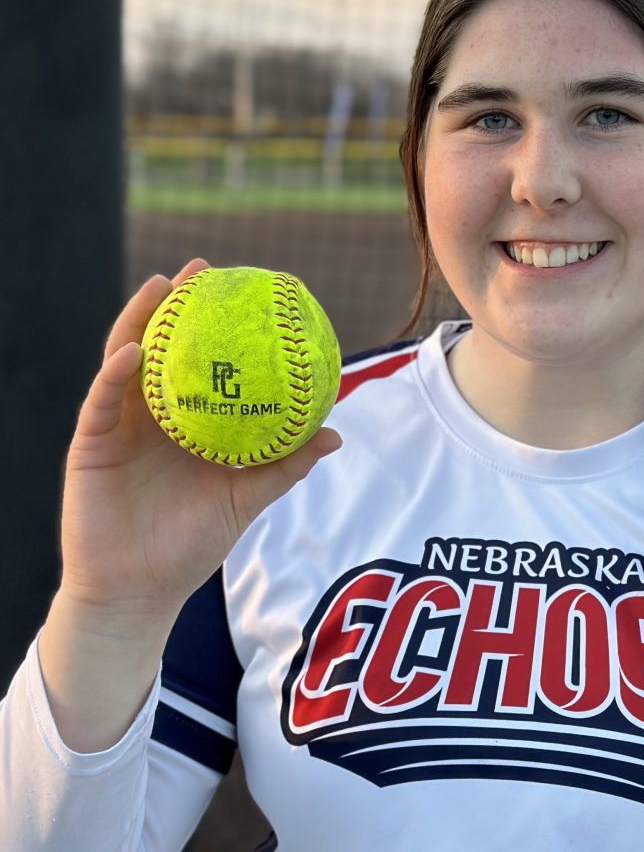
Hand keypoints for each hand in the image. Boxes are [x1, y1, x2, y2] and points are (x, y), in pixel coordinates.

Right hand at [58, 258, 342, 618]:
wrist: (142, 591)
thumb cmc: (193, 543)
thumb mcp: (248, 496)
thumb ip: (286, 465)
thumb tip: (335, 435)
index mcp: (187, 423)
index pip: (199, 363)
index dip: (214, 326)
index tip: (241, 291)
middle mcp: (152, 416)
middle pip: (161, 348)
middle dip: (175, 305)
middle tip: (200, 270)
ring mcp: (118, 426)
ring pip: (124, 361)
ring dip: (140, 320)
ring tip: (161, 286)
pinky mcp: (91, 445)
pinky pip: (101, 401)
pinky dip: (115, 373)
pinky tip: (134, 350)